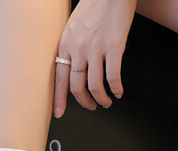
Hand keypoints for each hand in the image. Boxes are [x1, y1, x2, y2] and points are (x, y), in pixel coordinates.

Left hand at [54, 0, 136, 117]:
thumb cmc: (94, 6)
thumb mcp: (72, 28)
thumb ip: (71, 48)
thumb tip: (72, 69)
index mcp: (65, 45)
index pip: (59, 79)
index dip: (59, 99)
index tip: (59, 112)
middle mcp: (77, 49)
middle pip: (76, 87)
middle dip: (84, 102)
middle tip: (91, 107)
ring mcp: (95, 48)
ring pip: (94, 86)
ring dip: (100, 99)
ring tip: (105, 102)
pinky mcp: (114, 46)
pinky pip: (113, 76)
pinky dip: (116, 89)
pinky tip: (118, 92)